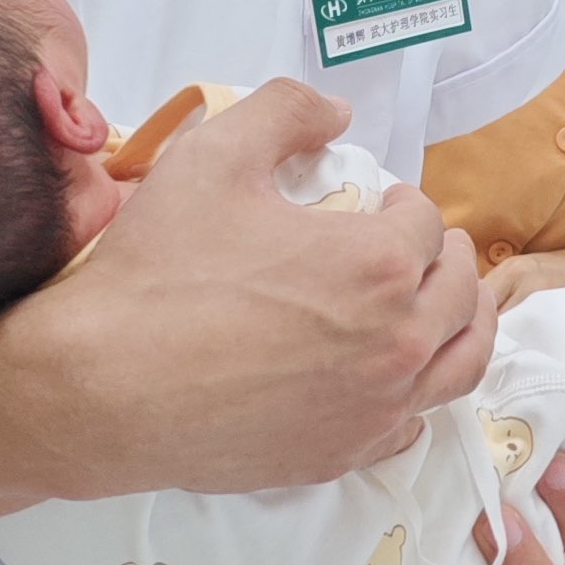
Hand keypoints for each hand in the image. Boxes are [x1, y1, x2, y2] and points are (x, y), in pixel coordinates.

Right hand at [13, 79, 493, 496]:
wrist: (101, 388)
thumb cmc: (156, 272)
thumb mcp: (214, 155)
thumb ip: (285, 110)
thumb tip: (336, 110)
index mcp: (378, 262)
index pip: (424, 221)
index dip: (405, 201)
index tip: (385, 199)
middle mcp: (396, 340)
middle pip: (458, 290)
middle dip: (447, 257)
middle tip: (425, 245)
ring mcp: (374, 407)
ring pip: (460, 363)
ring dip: (464, 324)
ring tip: (447, 306)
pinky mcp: (341, 454)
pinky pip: (411, 424)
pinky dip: (416, 393)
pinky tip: (395, 378)